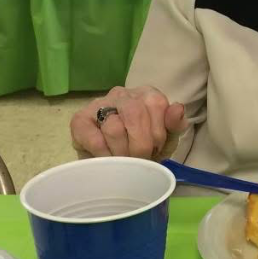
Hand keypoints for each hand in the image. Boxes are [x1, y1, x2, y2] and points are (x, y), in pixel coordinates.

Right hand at [70, 86, 188, 158]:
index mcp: (147, 95)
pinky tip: (108, 159)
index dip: (158, 134)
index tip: (156, 150)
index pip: (157, 104)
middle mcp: (123, 94)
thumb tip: (177, 108)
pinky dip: (104, 155)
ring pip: (114, 127)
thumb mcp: (166, 139)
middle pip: (135, 114)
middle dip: (141, 145)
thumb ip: (175, 125)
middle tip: (139, 160)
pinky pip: (94, 138)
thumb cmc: (143, 147)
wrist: (113, 164)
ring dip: (122, 152)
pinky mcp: (80, 120)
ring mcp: (99, 105)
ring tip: (124, 160)